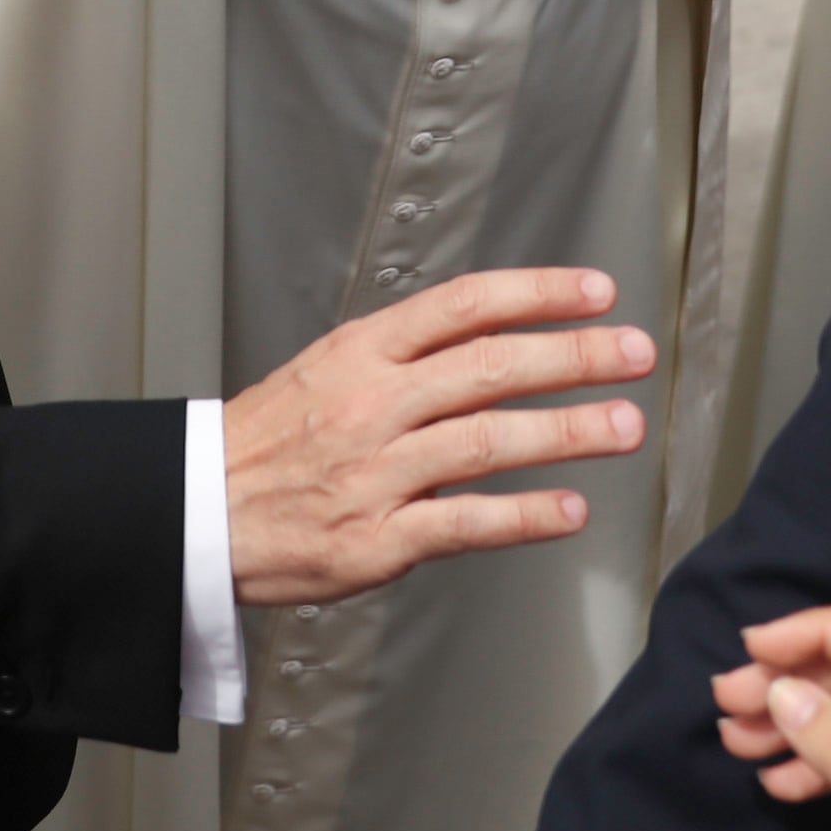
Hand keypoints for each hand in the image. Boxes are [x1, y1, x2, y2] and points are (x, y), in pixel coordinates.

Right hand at [224, 267, 654, 604]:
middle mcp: (373, 403)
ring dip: (566, 431)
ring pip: (486, 440)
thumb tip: (496, 337)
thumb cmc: (269, 442)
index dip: (538, 293)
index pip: (464, 305)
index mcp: (362, 351)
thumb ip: (408, 356)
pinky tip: (571, 509)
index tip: (598, 292)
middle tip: (634, 352)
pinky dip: (523, 516)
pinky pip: (463, 523)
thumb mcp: (328, 368)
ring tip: (624, 425)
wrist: (196, 512)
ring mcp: (376, 472)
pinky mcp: (376, 539)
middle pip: (489, 366)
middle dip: (573, 356)